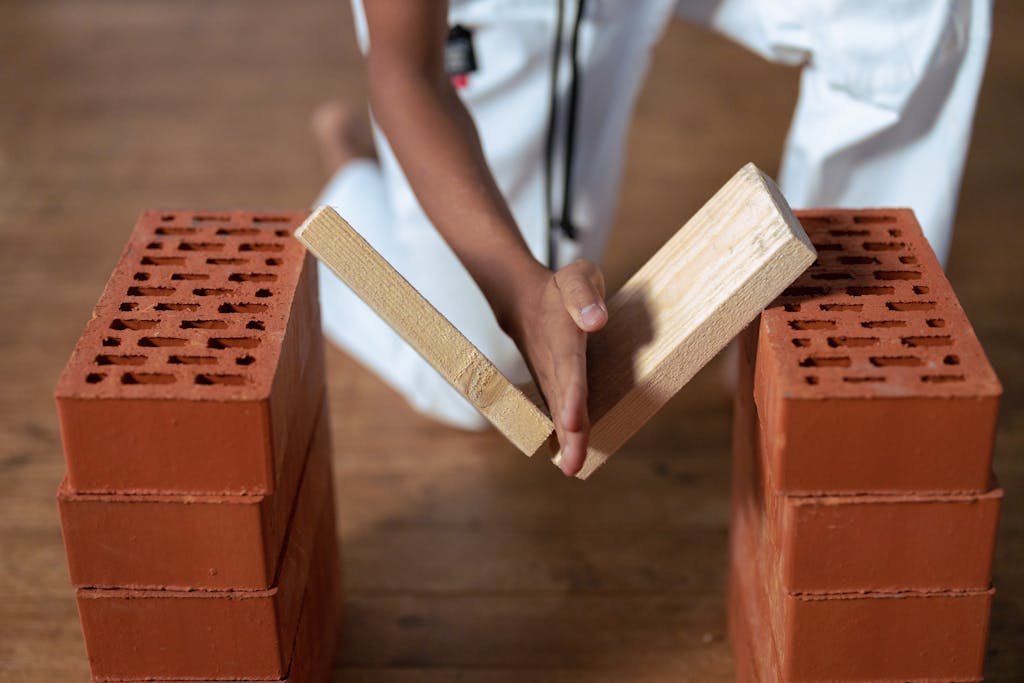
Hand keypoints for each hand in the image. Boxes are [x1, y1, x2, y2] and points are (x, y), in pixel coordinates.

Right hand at [505, 260, 607, 476]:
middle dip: (569, 431)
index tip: (575, 421)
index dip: (573, 396)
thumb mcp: (576, 276)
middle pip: (563, 400)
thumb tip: (597, 320)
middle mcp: (553, 362)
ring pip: (558, 411)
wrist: (521, 300)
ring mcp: (549, 376)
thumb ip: (585, 295)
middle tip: (572, 464)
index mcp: (561, 335)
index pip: (570, 368)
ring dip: (566, 440)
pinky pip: (558, 412)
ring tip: (572, 468)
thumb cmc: (559, 288)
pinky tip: (571, 460)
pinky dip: (563, 436)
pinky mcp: (552, 386)